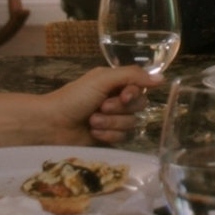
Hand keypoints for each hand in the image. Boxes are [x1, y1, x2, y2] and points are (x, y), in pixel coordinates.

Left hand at [42, 66, 160, 144]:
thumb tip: (162, 79)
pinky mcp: (108, 137)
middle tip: (101, 107)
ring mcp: (113, 120)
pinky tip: (93, 132)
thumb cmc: (74, 97)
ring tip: (92, 121)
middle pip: (139, 107)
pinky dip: (107, 134)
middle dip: (120, 109)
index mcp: (115, 83)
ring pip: (131, 124)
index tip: (123, 96)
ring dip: (111, 123)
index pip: (141, 87)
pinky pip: (122, 138)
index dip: (134, 94)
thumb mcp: (102, 79)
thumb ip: (132, 76)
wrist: (52, 124)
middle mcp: (116, 99)